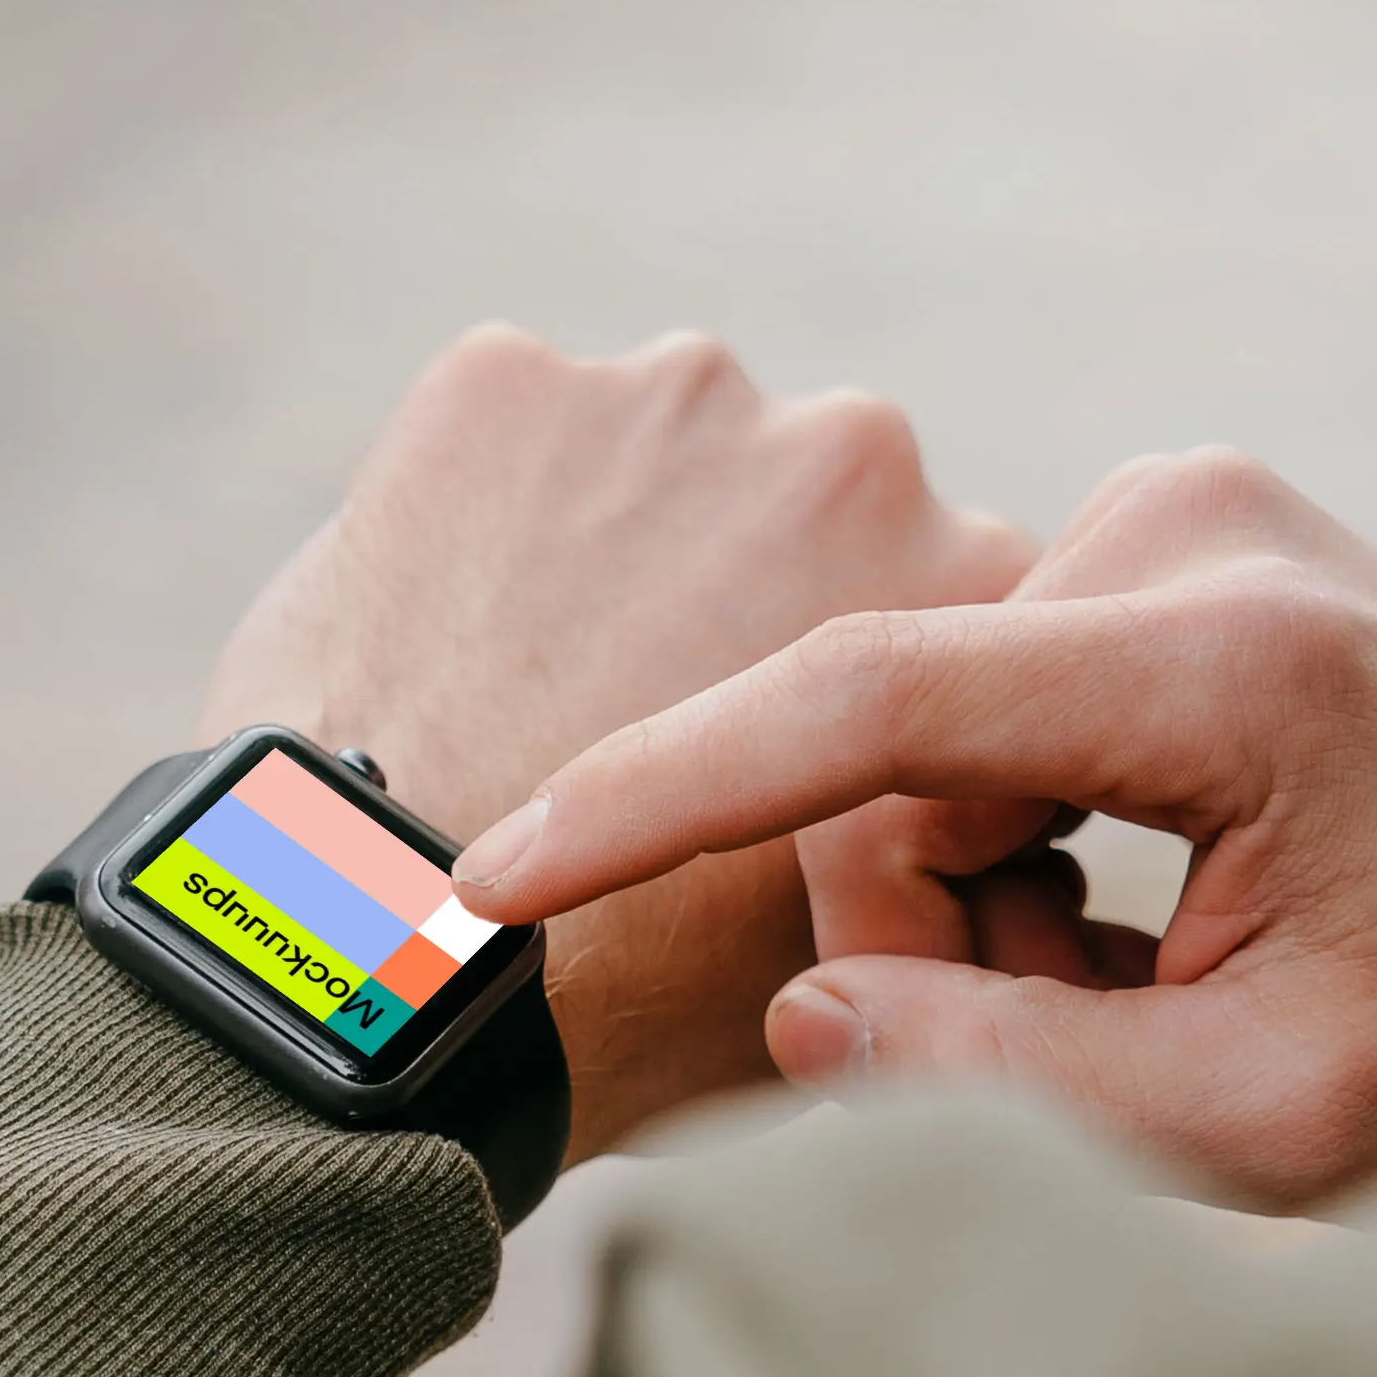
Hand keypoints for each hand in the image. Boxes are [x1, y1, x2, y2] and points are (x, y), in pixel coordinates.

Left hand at [202, 328, 1032, 1161]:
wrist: (401, 963)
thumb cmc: (643, 997)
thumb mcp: (868, 940)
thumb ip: (931, 825)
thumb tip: (932, 820)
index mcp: (974, 583)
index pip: (933, 591)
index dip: (844, 677)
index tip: (773, 752)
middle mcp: (850, 450)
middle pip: (798, 501)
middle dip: (739, 582)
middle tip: (643, 717)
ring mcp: (669, 398)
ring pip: (649, 452)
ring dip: (615, 538)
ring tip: (531, 689)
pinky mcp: (504, 380)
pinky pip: (499, 433)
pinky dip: (472, 511)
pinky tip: (436, 635)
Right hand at [453, 449, 1376, 1210]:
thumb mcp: (1277, 1129)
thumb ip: (1011, 1089)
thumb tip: (795, 1010)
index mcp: (1234, 660)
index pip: (868, 702)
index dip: (657, 795)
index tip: (492, 876)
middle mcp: (1193, 531)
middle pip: (888, 755)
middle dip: (927, 937)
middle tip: (1087, 1055)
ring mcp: (1183, 519)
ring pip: (924, 748)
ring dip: (982, 908)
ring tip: (1145, 993)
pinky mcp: (1174, 543)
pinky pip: (987, 712)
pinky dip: (1024, 849)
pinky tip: (1146, 921)